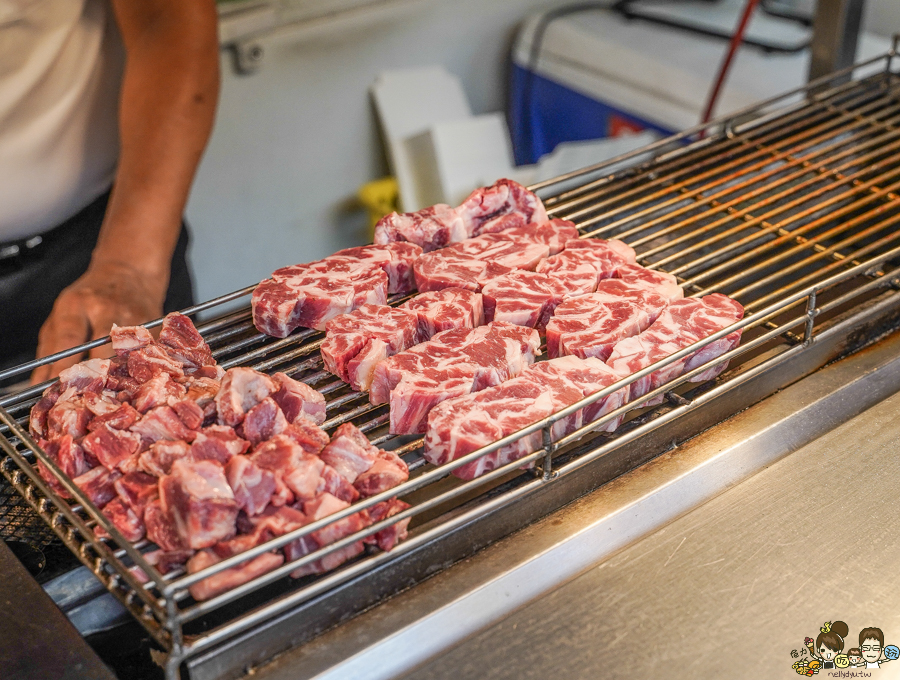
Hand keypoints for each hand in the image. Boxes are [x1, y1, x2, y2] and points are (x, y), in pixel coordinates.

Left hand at [32, 260, 166, 383]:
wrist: (131, 271)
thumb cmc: (93, 296)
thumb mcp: (63, 312)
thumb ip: (50, 348)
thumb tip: (39, 383)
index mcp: (77, 303)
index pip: (68, 340)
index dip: (63, 368)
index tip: (60, 391)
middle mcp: (108, 308)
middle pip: (103, 350)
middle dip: (95, 378)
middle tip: (87, 399)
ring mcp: (135, 317)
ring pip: (129, 356)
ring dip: (121, 378)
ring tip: (113, 395)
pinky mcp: (155, 327)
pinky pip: (149, 354)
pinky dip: (142, 370)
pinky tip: (137, 382)